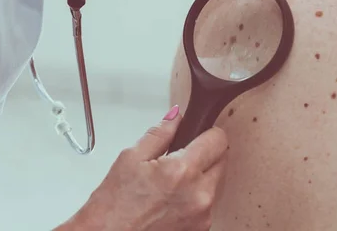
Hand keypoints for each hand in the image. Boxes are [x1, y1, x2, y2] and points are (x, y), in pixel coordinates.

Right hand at [60, 105, 227, 230]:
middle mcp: (199, 194)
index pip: (218, 140)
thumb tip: (176, 117)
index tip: (199, 133)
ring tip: (173, 180)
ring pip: (217, 182)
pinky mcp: (201, 228)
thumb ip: (160, 133)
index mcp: (182, 171)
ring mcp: (203, 214)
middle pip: (222, 160)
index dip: (208, 132)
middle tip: (182, 156)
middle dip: (206, 153)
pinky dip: (197, 196)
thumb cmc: (114, 204)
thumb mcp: (131, 157)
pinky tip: (174, 197)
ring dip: (202, 176)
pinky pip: (209, 203)